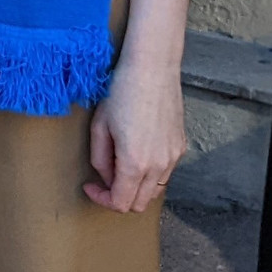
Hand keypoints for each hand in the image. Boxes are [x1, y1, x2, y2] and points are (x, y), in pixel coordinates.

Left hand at [84, 60, 185, 213]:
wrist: (152, 68)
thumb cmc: (122, 92)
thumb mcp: (100, 127)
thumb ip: (101, 160)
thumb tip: (107, 177)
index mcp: (135, 164)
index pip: (120, 203)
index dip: (102, 199)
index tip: (91, 186)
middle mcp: (159, 166)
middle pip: (139, 204)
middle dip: (119, 197)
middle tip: (105, 178)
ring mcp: (173, 157)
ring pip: (154, 191)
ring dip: (136, 187)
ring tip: (121, 164)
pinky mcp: (181, 146)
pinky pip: (165, 173)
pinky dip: (151, 174)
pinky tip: (139, 152)